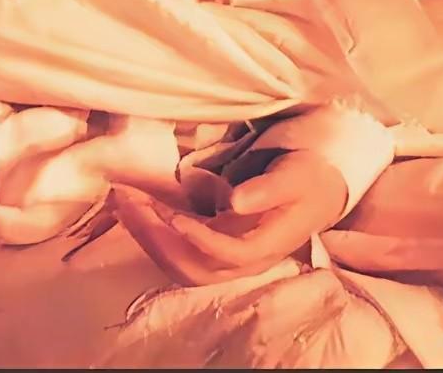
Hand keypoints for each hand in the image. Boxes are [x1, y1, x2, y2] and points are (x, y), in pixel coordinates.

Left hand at [112, 149, 346, 285]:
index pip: (229, 254)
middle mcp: (245, 261)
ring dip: (148, 237)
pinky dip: (154, 234)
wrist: (319, 188)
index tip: (171, 215)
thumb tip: (234, 201)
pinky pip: (180, 252)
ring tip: (122, 202)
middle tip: (126, 199)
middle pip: (195, 267)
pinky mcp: (216, 247)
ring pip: (182, 264)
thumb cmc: (308, 177)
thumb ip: (267, 188)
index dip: (200, 240)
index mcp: (267, 244)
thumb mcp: (295, 175)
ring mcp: (229, 258)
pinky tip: (136, 209)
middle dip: (156, 238)